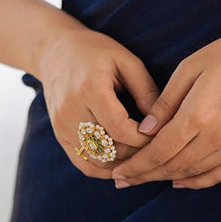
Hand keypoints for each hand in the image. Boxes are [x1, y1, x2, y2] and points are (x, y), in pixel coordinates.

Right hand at [35, 26, 162, 177]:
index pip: (120, 129)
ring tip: (144, 157)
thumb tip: (163, 122)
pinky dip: (106, 169)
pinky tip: (124, 163)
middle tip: (158, 150)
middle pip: (110, 148)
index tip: (162, 134)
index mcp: (90, 88)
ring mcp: (62, 126)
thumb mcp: (126, 61)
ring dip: (124, 164)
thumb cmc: (97, 52)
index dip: (144, 139)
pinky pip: (84, 164)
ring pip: (98, 161)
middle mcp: (72, 111)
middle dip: (138, 153)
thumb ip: (146, 91)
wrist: (56, 52)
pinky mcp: (59, 136)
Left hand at [109, 14, 220, 190]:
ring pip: (193, 173)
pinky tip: (180, 181)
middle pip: (173, 167)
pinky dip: (197, 182)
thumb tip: (145, 131)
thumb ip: (166, 102)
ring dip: (166, 179)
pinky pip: (218, 174)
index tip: (118, 173)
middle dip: (144, 176)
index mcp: (198, 115)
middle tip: (122, 181)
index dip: (137, 166)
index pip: (159, 151)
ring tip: (144, 181)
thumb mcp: (191, 67)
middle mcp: (216, 137)